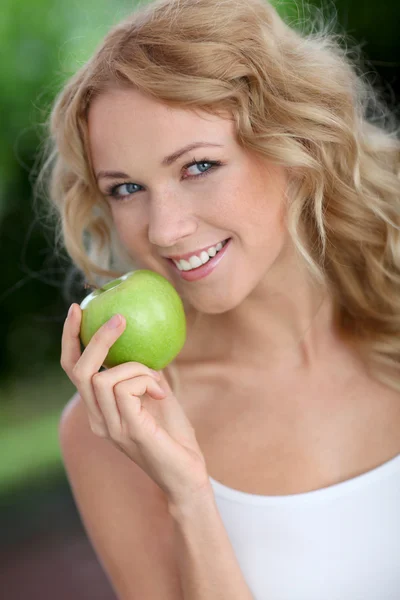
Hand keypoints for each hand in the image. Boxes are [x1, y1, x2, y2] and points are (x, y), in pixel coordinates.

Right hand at [60, 303, 210, 506]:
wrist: (188, 476)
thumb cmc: (175, 435)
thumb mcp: (157, 395)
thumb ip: (142, 374)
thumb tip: (141, 342)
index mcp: (99, 411)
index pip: (73, 371)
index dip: (70, 339)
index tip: (77, 310)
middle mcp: (97, 419)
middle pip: (79, 371)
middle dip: (97, 339)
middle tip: (119, 319)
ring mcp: (110, 427)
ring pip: (104, 378)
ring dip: (136, 369)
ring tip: (158, 383)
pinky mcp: (128, 430)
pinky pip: (126, 389)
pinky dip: (146, 381)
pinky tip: (162, 395)